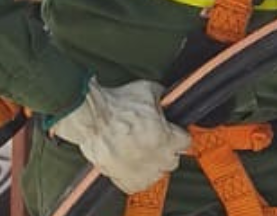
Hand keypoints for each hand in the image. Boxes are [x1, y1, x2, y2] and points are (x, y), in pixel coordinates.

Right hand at [49, 80, 187, 192]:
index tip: (173, 133)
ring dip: (153, 166)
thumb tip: (167, 98)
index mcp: (165, 137)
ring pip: (156, 176)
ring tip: (144, 155)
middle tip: (156, 142)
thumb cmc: (114, 105)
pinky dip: (135, 178)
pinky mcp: (121, 177)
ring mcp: (138, 170)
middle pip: (172, 161)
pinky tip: (132, 167)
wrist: (90, 116)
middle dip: (166, 151)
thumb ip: (163, 98)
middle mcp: (155, 157)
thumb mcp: (147, 90)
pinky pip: (135, 186)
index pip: (185, 142)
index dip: (178, 135)